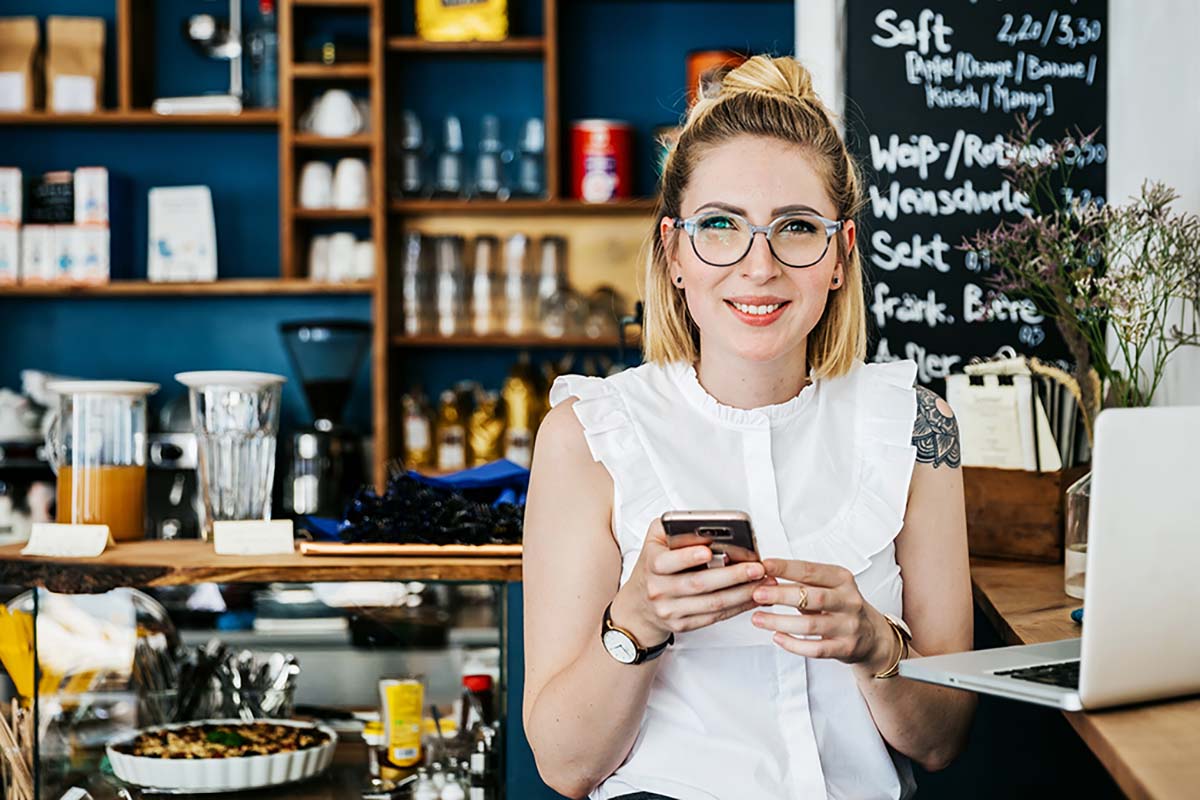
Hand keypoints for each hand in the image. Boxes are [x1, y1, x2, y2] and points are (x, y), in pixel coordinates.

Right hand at [611, 518, 774, 644]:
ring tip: (763, 582)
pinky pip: (715, 617)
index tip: (708, 551)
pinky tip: (753, 597)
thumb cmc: (654, 567)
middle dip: (732, 576)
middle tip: (756, 567)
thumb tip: (704, 526)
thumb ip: (673, 527)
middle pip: (699, 584)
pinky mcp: (684, 625)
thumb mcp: (654, 542)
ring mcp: (671, 611)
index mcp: (652, 565)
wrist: (639, 605)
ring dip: (742, 593)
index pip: (667, 562)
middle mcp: (659, 590)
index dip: (688, 557)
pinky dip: (738, 607)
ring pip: (712, 604)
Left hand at [750, 558, 894, 672]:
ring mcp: (849, 625)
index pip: (811, 571)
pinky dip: (794, 644)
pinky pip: (816, 649)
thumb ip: (803, 584)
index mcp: (842, 579)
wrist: (873, 636)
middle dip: (781, 595)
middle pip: (811, 596)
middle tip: (757, 594)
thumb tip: (769, 579)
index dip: (786, 567)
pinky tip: (777, 638)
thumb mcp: (830, 588)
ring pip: (810, 625)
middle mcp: (848, 600)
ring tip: (758, 619)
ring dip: (780, 621)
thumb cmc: (842, 607)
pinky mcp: (846, 648)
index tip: (765, 565)